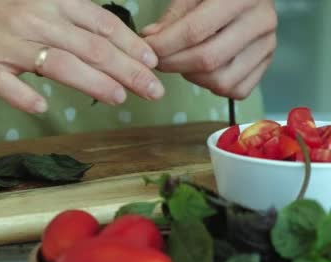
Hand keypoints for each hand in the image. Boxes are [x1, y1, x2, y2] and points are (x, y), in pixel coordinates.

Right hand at [0, 0, 163, 112]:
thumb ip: (61, 13)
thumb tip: (96, 35)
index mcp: (49, 1)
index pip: (101, 22)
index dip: (131, 44)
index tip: (152, 61)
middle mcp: (34, 20)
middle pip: (92, 46)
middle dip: (129, 69)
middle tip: (155, 88)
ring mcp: (8, 46)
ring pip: (60, 65)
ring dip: (95, 82)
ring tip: (121, 97)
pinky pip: (7, 85)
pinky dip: (24, 96)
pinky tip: (42, 108)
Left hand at [142, 0, 276, 99]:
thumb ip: (172, 18)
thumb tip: (149, 39)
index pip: (195, 31)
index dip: (165, 45)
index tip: (147, 49)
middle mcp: (262, 20)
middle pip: (207, 59)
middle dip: (173, 64)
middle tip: (157, 60)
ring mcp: (268, 44)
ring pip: (220, 80)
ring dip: (191, 77)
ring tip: (182, 60)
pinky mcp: (267, 63)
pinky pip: (235, 90)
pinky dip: (212, 86)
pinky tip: (202, 70)